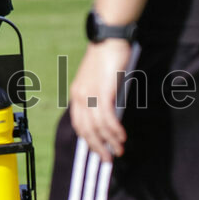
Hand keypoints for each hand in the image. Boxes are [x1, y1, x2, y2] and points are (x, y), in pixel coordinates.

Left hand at [69, 39, 132, 161]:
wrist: (109, 40)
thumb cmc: (107, 60)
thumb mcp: (101, 83)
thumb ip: (102, 100)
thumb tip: (110, 121)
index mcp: (77, 93)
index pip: (78, 123)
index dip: (88, 139)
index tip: (98, 150)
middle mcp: (80, 95)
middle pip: (85, 128)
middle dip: (96, 146)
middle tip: (107, 159)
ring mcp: (90, 93)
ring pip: (96, 126)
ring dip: (108, 141)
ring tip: (118, 151)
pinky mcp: (102, 91)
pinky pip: (106, 117)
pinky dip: (114, 130)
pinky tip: (121, 137)